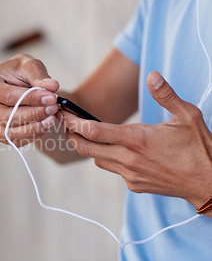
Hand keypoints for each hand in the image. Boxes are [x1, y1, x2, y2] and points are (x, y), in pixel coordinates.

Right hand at [0, 54, 59, 146]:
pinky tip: (43, 125)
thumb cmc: (17, 72)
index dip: (31, 99)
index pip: (7, 96)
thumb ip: (39, 75)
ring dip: (34, 128)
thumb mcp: (28, 64)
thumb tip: (51, 87)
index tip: (50, 98)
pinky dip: (30, 136)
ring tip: (51, 118)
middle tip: (53, 108)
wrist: (14, 81)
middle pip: (6, 117)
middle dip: (33, 115)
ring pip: (9, 132)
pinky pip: (12, 140)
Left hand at [59, 71, 211, 213]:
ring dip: (89, 147)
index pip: (94, 131)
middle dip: (71, 135)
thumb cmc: (200, 148)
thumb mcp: (187, 116)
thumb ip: (166, 95)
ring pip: (97, 159)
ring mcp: (130, 174)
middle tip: (64, 124)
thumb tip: (152, 75)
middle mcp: (128, 159)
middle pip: (86, 148)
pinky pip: (113, 170)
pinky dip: (108, 159)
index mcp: (138, 139)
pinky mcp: (134, 185)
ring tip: (84, 134)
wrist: (209, 184)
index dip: (74, 122)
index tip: (64, 113)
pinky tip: (116, 150)